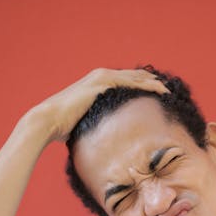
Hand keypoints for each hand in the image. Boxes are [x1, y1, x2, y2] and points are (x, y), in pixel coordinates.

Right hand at [20, 68, 169, 145]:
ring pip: (135, 77)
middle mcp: (100, 76)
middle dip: (151, 82)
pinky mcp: (101, 83)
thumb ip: (96, 122)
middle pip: (133, 76)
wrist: (47, 121)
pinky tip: (159, 91)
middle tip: (168, 89)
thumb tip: (103, 138)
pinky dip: (146, 85)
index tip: (157, 93)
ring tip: (168, 90)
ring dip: (153, 83)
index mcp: (97, 83)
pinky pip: (130, 83)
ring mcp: (101, 78)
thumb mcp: (84, 121)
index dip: (142, 85)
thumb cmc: (62, 127)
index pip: (125, 81)